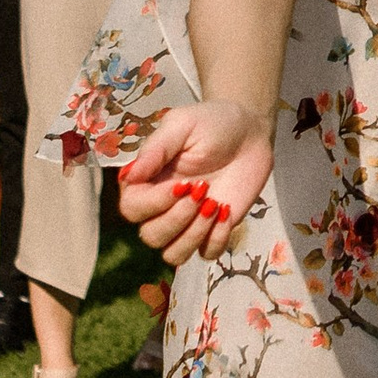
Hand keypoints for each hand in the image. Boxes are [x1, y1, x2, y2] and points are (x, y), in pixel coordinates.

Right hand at [121, 98, 273, 261]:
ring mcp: (187, 221)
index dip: (154, 203)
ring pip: (172, 254)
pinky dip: (216, 240)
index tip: (182, 183)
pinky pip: (205, 254)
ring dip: (193, 235)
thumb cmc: (211, 123)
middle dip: (177, 219)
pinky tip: (227, 212)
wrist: (249, 131)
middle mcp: (162, 207)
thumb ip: (155, 149)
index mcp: (146, 182)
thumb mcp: (181, 125)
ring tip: (214, 204)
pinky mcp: (213, 230)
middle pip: (150, 236)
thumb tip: (128, 177)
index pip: (132, 209)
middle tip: (202, 189)